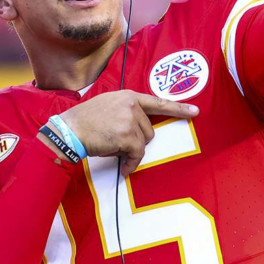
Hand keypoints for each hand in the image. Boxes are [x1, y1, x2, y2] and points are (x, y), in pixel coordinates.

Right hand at [56, 90, 198, 174]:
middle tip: (115, 141)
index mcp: (129, 96)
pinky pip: (137, 154)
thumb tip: (139, 127)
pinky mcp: (127, 135)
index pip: (157, 102)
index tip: (195, 111)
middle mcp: (131, 105)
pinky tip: (122, 167)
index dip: (178, 108)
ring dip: (131, 151)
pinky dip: (131, 163)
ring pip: (144, 142)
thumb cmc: (85, 121)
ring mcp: (129, 119)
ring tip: (112, 147)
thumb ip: (126, 110)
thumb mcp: (107, 105)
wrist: (69, 130)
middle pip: (149, 130)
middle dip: (136, 141)